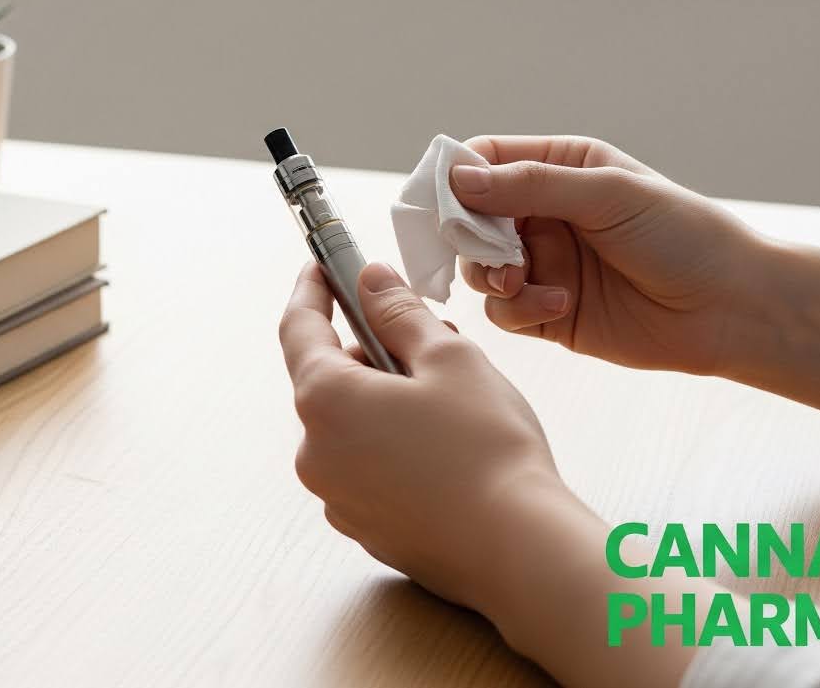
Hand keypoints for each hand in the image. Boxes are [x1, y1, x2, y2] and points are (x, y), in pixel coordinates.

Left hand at [278, 260, 562, 615]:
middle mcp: (316, 453)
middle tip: (426, 338)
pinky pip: (368, 469)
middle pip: (329, 380)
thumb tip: (371, 282)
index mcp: (325, 400)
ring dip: (386, 400)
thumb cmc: (488, 451)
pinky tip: (446, 448)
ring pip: (352, 427)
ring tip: (450, 397)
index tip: (322, 267)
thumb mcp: (449, 357)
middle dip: (370, 350)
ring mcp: (337, 497)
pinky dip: (394, 446)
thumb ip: (400, 312)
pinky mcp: (366, 529)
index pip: (299, 328)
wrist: (520, 551)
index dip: (311, 290)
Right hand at [450, 136, 761, 376]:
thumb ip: (531, 186)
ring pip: (480, 267)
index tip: (448, 202)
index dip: (458, 178)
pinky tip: (560, 304)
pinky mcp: (549, 312)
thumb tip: (458, 179)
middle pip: (471, 217)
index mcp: (562, 167)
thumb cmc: (684, 236)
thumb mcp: (608, 194)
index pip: (486, 160)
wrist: (731, 308)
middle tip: (493, 251)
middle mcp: (546, 213)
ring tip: (522, 279)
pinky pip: (504, 310)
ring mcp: (546, 264)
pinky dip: (518, 308)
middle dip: (472, 235)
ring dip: (492, 274)